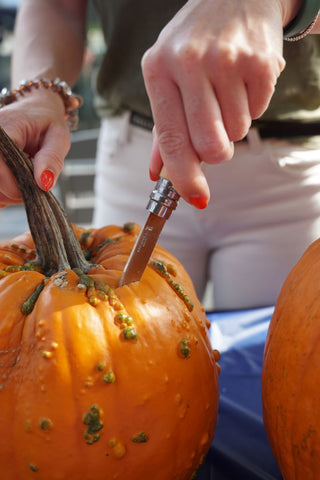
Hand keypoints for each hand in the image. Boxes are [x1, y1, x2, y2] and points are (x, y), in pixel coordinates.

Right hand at [0, 89, 70, 206]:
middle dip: (16, 191)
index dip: (18, 187)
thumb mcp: (58, 138)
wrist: (36, 109)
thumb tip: (44, 183)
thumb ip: (51, 159)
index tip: (36, 187)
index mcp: (5, 129)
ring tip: (27, 177)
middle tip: (35, 181)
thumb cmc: (48, 122)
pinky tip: (16, 180)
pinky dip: (5, 189)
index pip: (0, 169)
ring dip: (9, 192)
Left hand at [142, 0, 285, 206]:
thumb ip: (164, 128)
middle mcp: (189, 62)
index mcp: (158, 69)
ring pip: (236, 132)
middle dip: (216, 152)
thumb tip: (158, 174)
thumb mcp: (167, 75)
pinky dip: (252, 105)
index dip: (185, 176)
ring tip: (226, 91)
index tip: (197, 199)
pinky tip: (243, 80)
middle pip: (210, 146)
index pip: (172, 139)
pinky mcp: (260, 61)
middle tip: (215, 132)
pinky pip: (258, 112)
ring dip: (233, 124)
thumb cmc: (195, 43)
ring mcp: (227, 60)